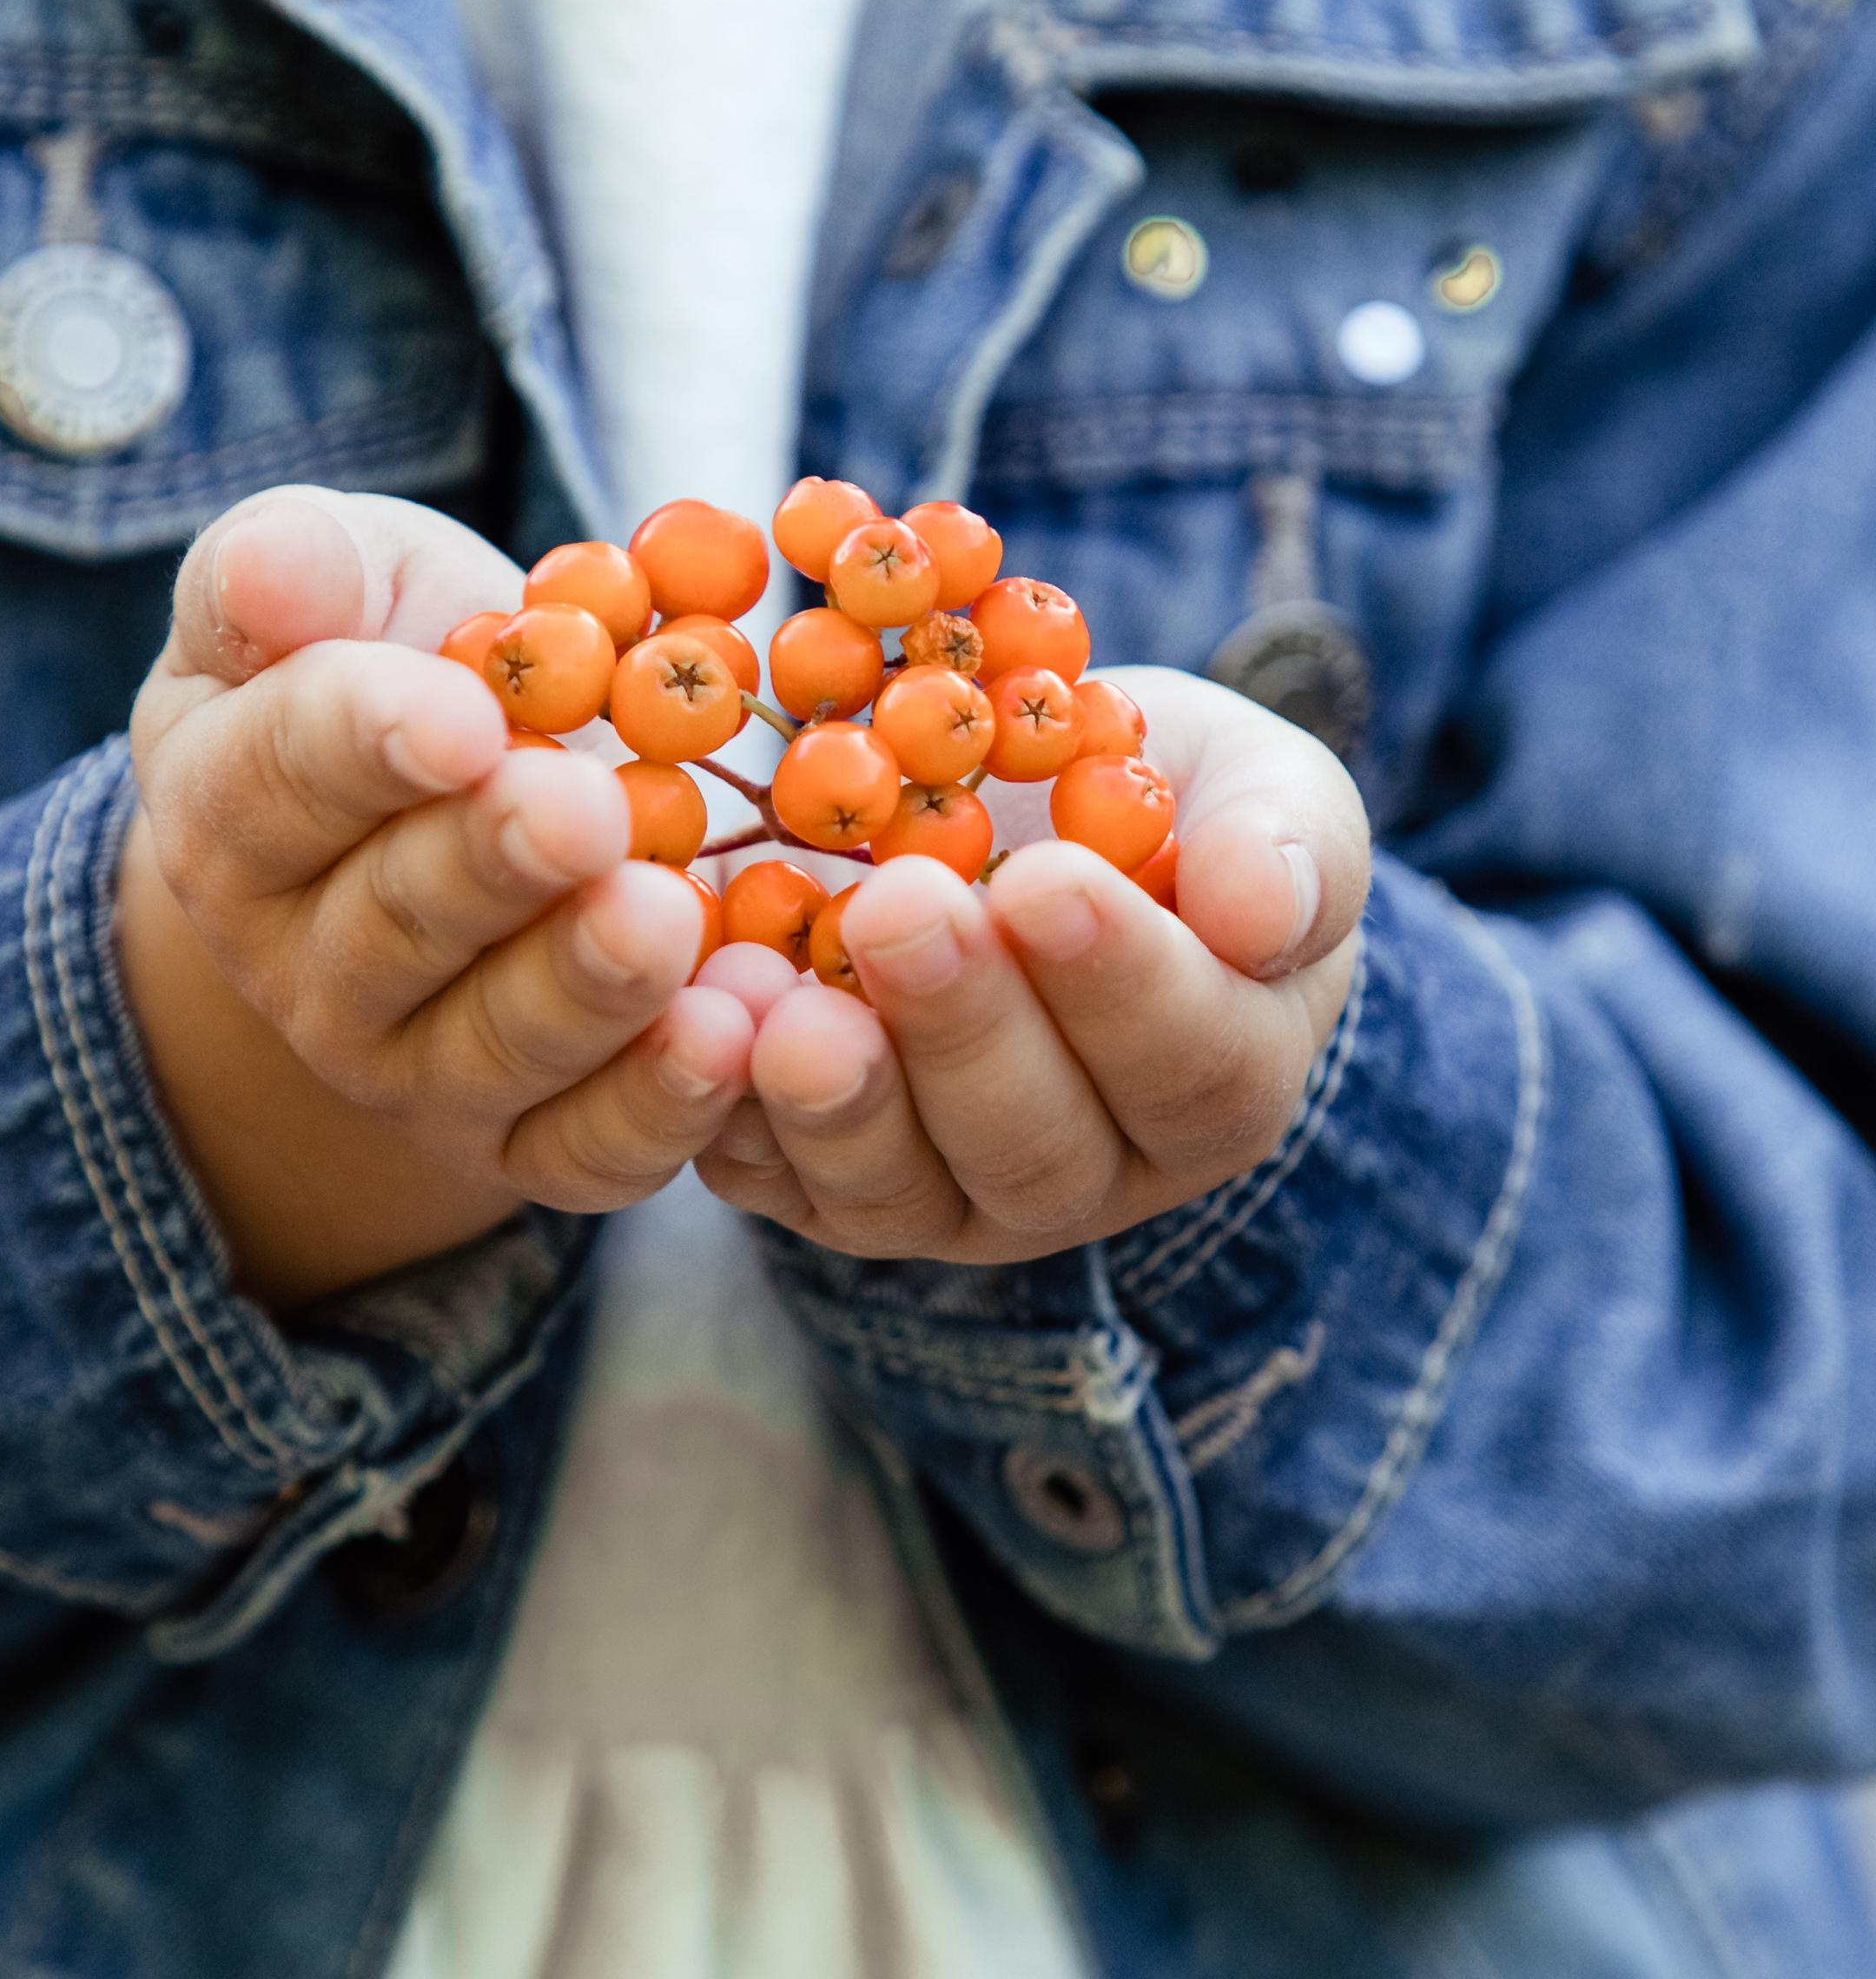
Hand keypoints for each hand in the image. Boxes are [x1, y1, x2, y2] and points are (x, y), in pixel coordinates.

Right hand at [122, 487, 754, 1307]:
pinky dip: (660, 1108)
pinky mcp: (530, 1145)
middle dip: (492, 868)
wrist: (482, 801)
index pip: (284, 779)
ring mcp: (415, 1072)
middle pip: (394, 925)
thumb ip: (298, 563)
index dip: (369, 744)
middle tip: (579, 813)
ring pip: (495, 1045)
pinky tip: (731, 1037)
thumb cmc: (411, 655)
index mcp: (231, 814)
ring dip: (586, 986)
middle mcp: (303, 971)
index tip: (462, 715)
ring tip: (665, 920)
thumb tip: (271, 568)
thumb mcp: (346, 575)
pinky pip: (586, 1150)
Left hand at [696, 668, 1368, 1261]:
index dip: (1121, 983)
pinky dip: (720, 1110)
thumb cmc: (1163, 801)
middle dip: (961, 1029)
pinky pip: (767, 1176)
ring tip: (775, 1001)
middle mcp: (1088, 1169)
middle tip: (897, 908)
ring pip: (894, 1190)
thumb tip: (1263, 911)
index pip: (1188, 1060)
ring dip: (833, 1100)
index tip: (1049, 881)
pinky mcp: (820, 1187)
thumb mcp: (1254, 782)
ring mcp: (947, 1196)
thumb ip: (1285, 840)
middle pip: (1034, 1145)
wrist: (1022, 823)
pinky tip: (692, 1019)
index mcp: (1219, 1077)